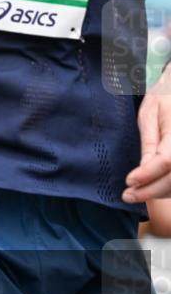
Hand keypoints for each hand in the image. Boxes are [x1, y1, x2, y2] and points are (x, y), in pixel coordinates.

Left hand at [124, 70, 170, 202]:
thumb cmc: (165, 98)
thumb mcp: (150, 116)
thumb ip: (149, 144)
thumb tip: (141, 172)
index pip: (168, 160)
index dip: (148, 175)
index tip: (129, 182)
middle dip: (152, 191)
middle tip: (128, 196)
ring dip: (161, 192)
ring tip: (137, 193)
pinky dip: (169, 187)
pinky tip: (152, 188)